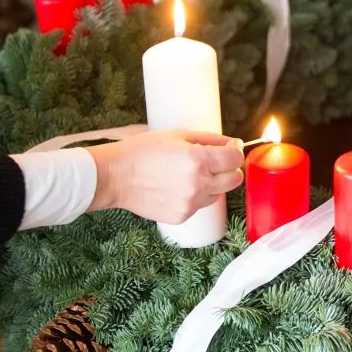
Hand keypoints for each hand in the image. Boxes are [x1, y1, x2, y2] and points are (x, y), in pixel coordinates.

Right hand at [86, 130, 243, 222]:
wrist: (115, 176)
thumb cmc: (143, 151)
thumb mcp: (177, 135)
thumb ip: (210, 139)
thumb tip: (234, 144)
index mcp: (199, 160)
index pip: (236, 159)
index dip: (234, 152)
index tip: (229, 149)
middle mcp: (199, 184)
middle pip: (234, 180)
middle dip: (229, 169)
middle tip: (215, 162)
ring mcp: (191, 203)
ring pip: (217, 194)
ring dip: (211, 184)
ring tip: (187, 175)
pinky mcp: (182, 216)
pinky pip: (199, 206)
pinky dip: (194, 197)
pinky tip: (175, 188)